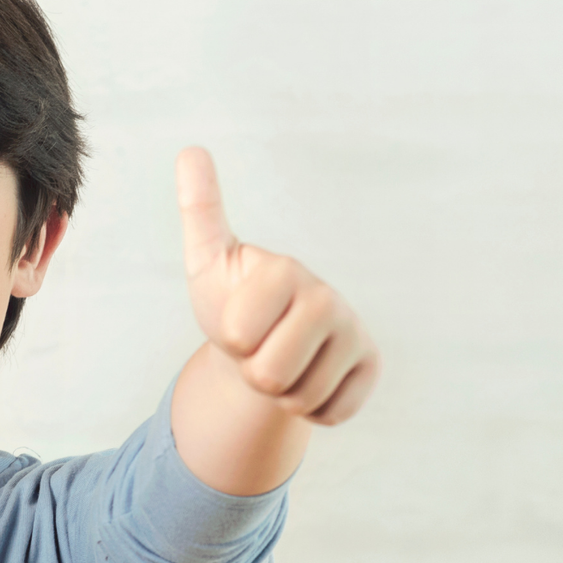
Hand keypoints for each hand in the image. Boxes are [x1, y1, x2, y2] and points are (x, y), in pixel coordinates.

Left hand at [176, 147, 378, 424]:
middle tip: (261, 349)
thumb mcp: (209, 262)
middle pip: (270, 374)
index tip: (240, 322)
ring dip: (281, 393)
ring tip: (283, 362)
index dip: (231, 342)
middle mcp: (327, 296)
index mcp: (284, 269)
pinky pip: (332, 413)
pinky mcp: (371, 365)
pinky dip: (311, 409)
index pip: (240, 336)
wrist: (263, 348)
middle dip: (255, 373)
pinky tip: (309, 379)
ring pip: (301, 398)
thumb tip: (190, 148)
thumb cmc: (232, 304)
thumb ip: (201, 211)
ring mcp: (355, 332)